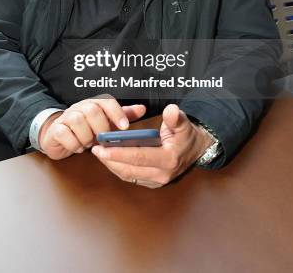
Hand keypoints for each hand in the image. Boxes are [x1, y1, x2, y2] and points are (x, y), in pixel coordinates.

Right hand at [39, 96, 145, 159]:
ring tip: (89, 144)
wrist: (59, 134)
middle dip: (100, 128)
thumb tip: (142, 108)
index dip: (117, 113)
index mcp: (95, 104)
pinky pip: (64, 133)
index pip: (107, 101)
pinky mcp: (56, 129)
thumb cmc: (86, 128)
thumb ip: (123, 115)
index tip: (125, 127)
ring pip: (77, 120)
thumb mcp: (106, 122)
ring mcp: (67, 117)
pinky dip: (73, 143)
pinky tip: (78, 147)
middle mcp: (81, 107)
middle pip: (92, 110)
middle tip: (102, 140)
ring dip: (86, 136)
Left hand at [91, 104, 212, 187]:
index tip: (103, 147)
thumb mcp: (183, 123)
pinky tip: (109, 159)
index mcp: (169, 159)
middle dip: (110, 160)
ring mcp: (157, 180)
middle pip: (130, 169)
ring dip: (112, 165)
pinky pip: (131, 177)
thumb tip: (170, 111)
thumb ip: (175, 117)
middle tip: (95, 149)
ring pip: (128, 175)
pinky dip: (118, 168)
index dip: (120, 153)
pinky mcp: (152, 182)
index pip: (139, 157)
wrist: (196, 150)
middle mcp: (162, 174)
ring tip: (99, 153)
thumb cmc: (186, 135)